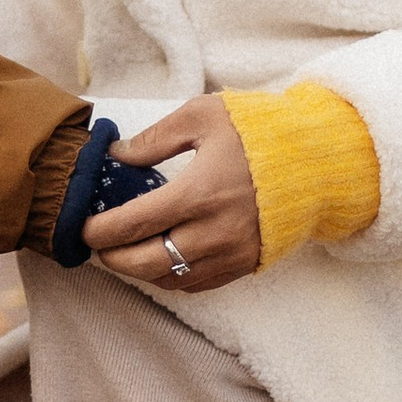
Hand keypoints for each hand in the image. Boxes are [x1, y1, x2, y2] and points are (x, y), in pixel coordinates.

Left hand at [83, 94, 262, 293]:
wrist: (318, 162)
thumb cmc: (261, 133)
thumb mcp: (204, 117)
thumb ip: (155, 139)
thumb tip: (118, 156)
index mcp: (198, 193)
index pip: (133, 225)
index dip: (99, 231)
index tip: (83, 228)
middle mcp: (213, 232)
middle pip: (144, 263)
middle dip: (112, 257)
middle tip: (97, 245)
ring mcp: (229, 254)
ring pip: (167, 279)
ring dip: (138, 270)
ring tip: (123, 252)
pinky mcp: (243, 265)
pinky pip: (194, 284)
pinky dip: (169, 276)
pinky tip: (158, 259)